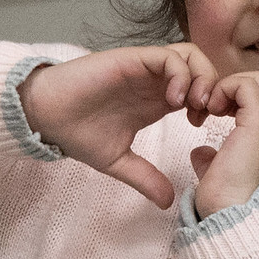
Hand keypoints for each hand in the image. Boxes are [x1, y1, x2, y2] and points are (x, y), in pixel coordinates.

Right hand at [18, 43, 218, 207]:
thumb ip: (145, 178)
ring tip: (194, 107)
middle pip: (203, 69)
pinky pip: (168, 56)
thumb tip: (168, 202)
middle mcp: (155, 82)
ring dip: (202, 78)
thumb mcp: (119, 161)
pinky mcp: (131, 59)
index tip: (206, 128)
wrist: (44, 116)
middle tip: (208, 116)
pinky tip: (175, 100)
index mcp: (158, 101)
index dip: (212, 106)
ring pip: (191, 56)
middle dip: (215, 89)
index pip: (201, 91)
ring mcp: (145, 68)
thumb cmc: (76, 133)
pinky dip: (181, 74)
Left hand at [191, 71, 258, 216]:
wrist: (230, 214)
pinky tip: (212, 109)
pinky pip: (246, 86)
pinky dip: (225, 88)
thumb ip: (212, 159)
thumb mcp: (218, 174)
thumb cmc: (224, 202)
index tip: (211, 115)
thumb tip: (201, 153)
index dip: (235, 99)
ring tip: (211, 108)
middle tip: (211, 107)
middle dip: (233, 86)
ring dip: (229, 86)